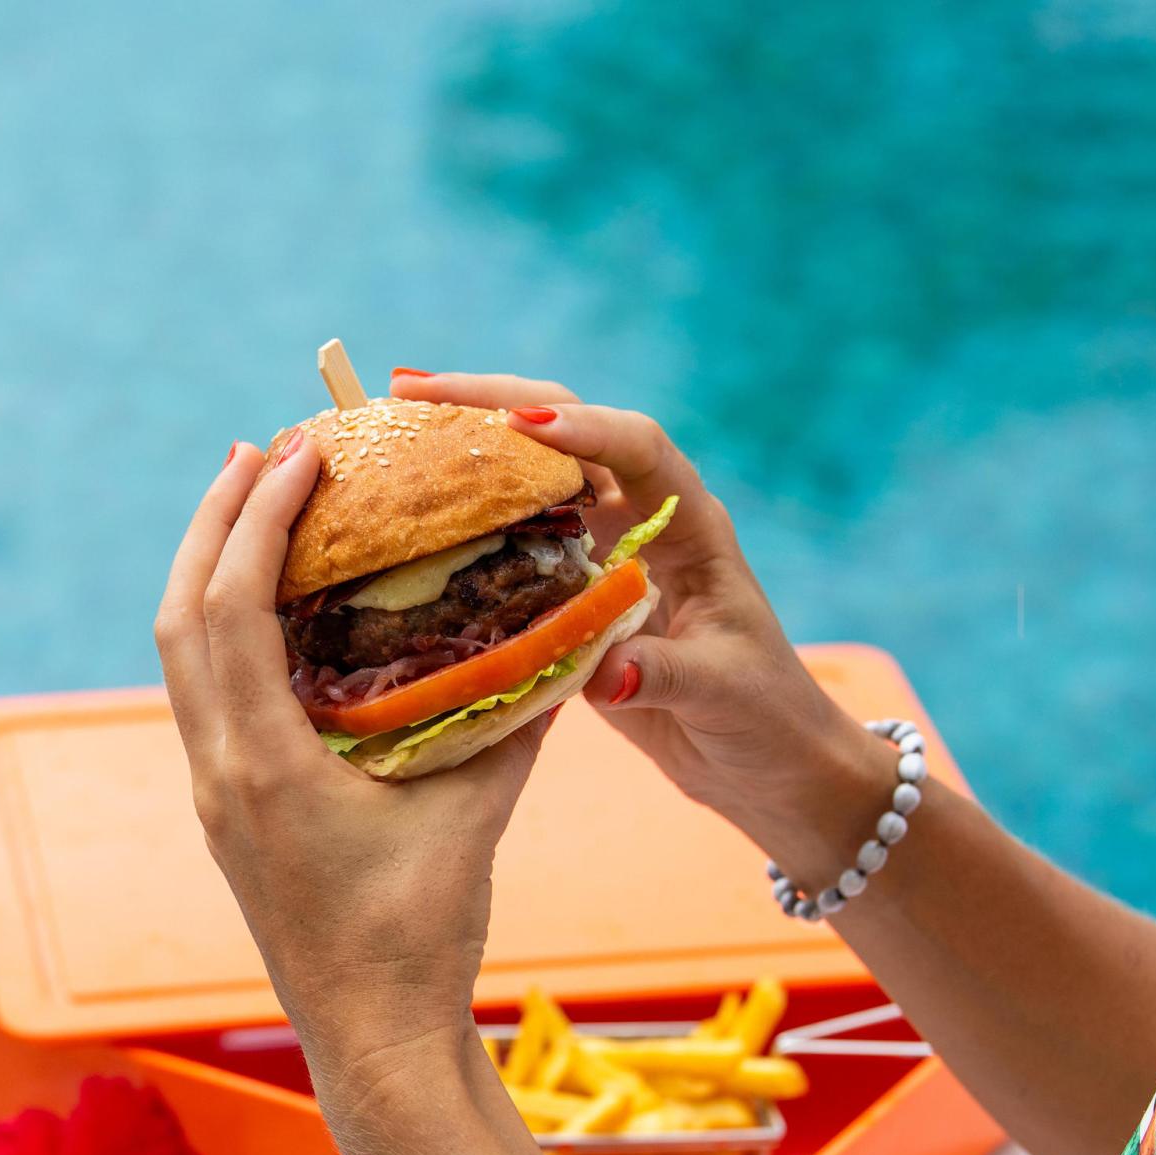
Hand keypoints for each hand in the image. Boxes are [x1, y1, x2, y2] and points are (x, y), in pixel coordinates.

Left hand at [153, 435, 558, 1099]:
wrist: (373, 1040)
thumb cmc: (422, 933)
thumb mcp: (474, 812)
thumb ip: (513, 716)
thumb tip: (565, 629)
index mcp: (263, 762)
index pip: (234, 606)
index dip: (257, 517)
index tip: (298, 449)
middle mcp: (218, 767)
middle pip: (180, 614)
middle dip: (211, 523)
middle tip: (257, 451)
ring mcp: (213, 791)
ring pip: (180, 654)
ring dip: (208, 571)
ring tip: (252, 507)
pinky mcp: (227, 809)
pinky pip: (207, 692)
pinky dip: (224, 628)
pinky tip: (272, 607)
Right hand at [390, 372, 887, 879]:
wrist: (765, 761)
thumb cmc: (763, 715)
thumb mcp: (723, 692)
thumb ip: (667, 674)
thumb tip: (606, 673)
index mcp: (690, 524)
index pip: (637, 447)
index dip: (584, 430)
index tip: (520, 427)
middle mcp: (642, 520)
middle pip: (565, 434)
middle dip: (491, 404)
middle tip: (408, 393)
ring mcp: (601, 551)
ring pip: (527, 478)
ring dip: (463, 450)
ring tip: (390, 431)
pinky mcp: (569, 593)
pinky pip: (508, 541)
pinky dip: (459, 521)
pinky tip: (404, 515)